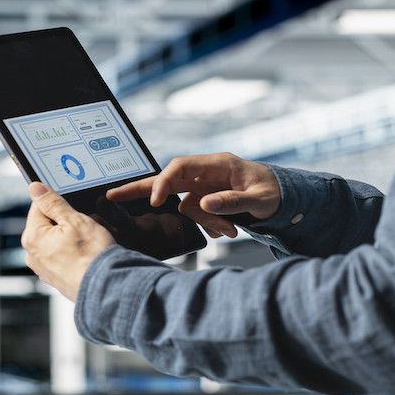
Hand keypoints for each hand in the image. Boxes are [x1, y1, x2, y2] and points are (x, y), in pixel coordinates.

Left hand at [21, 182, 115, 300]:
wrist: (106, 288)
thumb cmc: (92, 256)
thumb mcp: (74, 220)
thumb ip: (52, 202)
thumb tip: (35, 188)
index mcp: (32, 236)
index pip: (39, 205)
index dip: (59, 202)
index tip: (74, 207)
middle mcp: (32, 254)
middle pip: (48, 224)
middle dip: (68, 221)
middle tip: (87, 226)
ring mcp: (43, 269)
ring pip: (58, 240)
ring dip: (73, 237)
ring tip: (90, 242)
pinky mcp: (55, 278)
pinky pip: (63, 256)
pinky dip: (74, 253)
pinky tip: (87, 255)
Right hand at [107, 152, 280, 237]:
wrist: (283, 198)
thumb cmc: (274, 192)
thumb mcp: (261, 200)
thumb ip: (233, 202)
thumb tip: (204, 203)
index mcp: (218, 164)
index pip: (180, 167)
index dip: (164, 182)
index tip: (157, 201)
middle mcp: (206, 174)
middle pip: (166, 179)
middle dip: (140, 188)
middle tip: (111, 197)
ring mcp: (204, 188)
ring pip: (186, 206)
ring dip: (204, 222)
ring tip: (231, 231)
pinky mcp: (205, 201)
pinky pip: (197, 215)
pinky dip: (209, 226)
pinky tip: (229, 230)